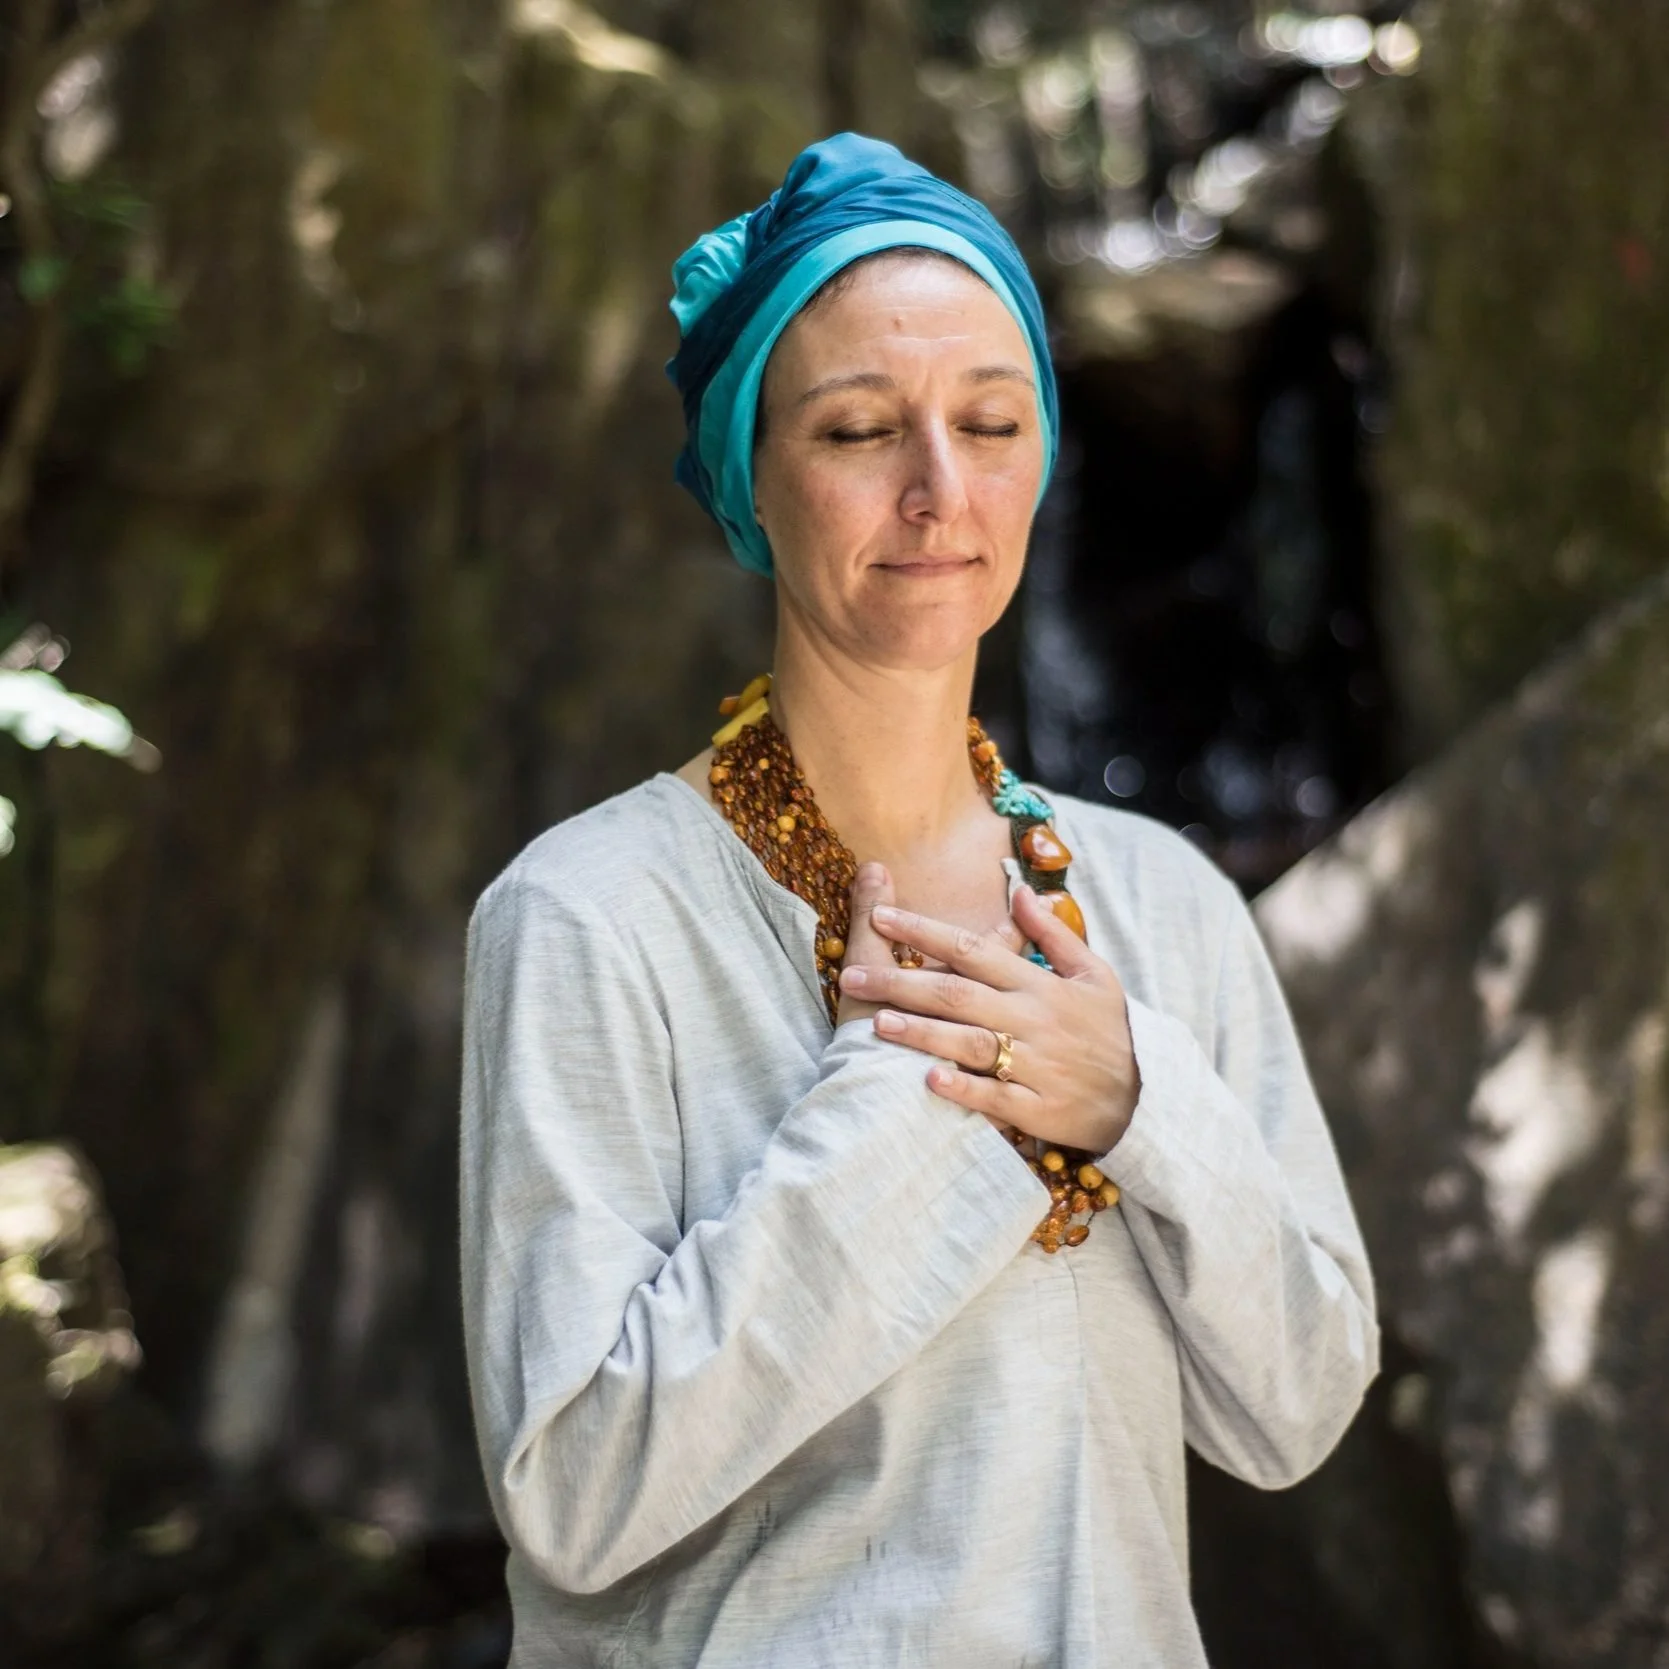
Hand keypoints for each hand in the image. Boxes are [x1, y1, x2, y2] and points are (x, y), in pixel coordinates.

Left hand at [836, 884, 1140, 1156]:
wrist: (1149, 1099)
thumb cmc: (1111, 1032)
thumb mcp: (1094, 974)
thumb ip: (1053, 933)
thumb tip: (1020, 891)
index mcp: (1040, 984)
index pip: (973, 948)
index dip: (925, 931)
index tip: (881, 916)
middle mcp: (1033, 1020)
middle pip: (958, 993)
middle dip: (901, 981)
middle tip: (850, 976)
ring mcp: (1036, 1066)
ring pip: (971, 1043)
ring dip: (923, 1033)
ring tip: (877, 1024)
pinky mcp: (1039, 1109)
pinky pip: (997, 1098)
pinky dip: (964, 1089)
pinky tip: (927, 1081)